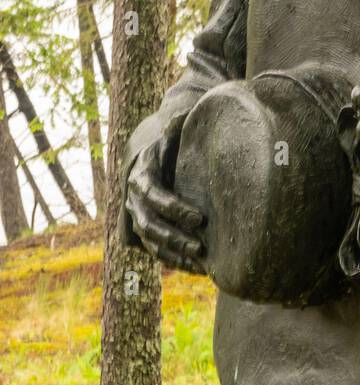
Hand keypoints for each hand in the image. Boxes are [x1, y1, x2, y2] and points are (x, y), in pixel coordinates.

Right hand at [126, 113, 206, 272]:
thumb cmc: (171, 141)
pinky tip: (196, 269)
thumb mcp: (174, 131)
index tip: (198, 217)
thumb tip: (181, 115)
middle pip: (148, 223)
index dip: (172, 207)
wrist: (155, 152)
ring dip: (173, 253)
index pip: (152, 194)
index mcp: (141, 173)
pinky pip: (156, 250)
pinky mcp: (147, 229)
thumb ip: (176, 125)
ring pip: (150, 241)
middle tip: (200, 245)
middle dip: (173, 236)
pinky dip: (174, 260)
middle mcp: (134, 198)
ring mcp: (138, 215)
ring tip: (201, 260)